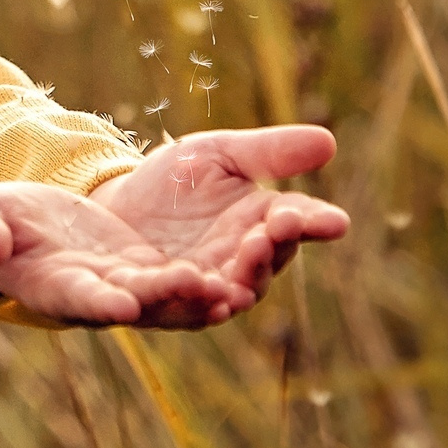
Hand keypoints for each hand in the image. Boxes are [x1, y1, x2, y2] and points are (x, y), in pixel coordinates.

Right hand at [0, 181, 249, 326]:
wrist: (13, 236)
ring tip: (237, 285)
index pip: (78, 299)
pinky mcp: (143, 270)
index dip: (100, 303)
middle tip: (208, 288)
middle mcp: (94, 298)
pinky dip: (209, 279)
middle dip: (171, 298)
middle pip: (138, 304)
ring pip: (170, 298)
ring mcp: (123, 286)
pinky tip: (241, 267)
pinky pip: (183, 280)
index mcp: (50, 288)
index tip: (125, 305)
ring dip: (203, 294)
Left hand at [87, 126, 349, 326]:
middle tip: (268, 235)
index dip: (313, 224)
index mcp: (258, 229)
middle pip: (259, 270)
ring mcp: (194, 292)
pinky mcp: (149, 303)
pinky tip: (181, 290)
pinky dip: (171, 300)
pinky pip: (161, 307)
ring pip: (216, 299)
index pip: (294, 227)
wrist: (114, 205)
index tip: (334, 221)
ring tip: (228, 280)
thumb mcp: (219, 154)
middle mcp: (234, 269)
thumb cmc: (177, 181)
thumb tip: (329, 140)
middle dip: (265, 256)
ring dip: (226, 289)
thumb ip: (268, 153)